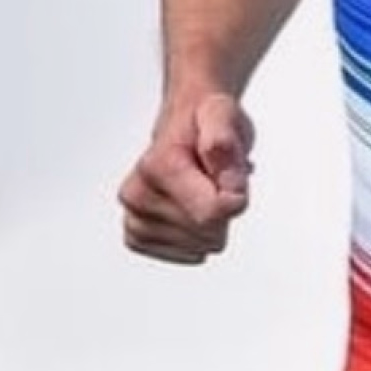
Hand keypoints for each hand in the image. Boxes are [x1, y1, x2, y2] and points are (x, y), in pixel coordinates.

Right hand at [118, 92, 254, 263]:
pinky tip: (193, 208)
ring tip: (203, 188)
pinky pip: (190, 255)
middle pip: (210, 233)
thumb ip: (223, 137)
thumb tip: (219, 159)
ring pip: (202, 247)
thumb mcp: (223, 114)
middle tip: (213, 177)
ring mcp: (134, 218)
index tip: (229, 173)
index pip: (214, 212)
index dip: (236, 195)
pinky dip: (200, 235)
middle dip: (224, 207)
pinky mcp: (138, 237)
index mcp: (157, 166)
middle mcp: (137, 194)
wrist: (184, 125)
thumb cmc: (204, 121)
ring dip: (213, 220)